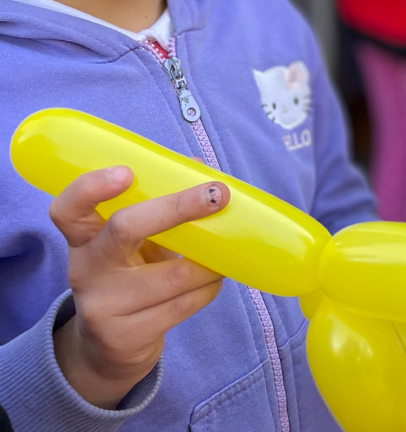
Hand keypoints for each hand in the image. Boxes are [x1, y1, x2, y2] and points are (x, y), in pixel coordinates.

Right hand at [49, 166, 229, 408]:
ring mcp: (104, 307)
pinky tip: (214, 279)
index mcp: (83, 238)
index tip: (127, 172)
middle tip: (218, 194)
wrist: (106, 349)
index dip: (91, 187)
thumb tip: (198, 167)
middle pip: (125, 228)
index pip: (68, 208)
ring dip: (210, 261)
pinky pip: (183, 305)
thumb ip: (156, 208)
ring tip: (226, 251)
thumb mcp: (132, 242)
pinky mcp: (127, 337)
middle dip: (178, 207)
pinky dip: (209, 287)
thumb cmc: (128, 275)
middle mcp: (86, 270)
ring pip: (173, 275)